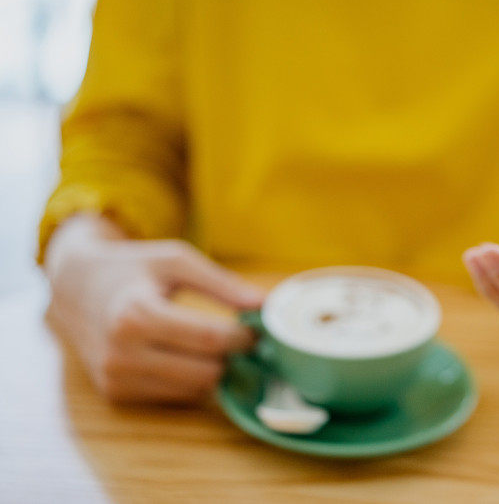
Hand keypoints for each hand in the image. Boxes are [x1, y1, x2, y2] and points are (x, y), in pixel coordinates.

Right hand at [44, 215, 265, 402]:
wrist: (76, 287)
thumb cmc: (134, 268)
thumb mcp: (176, 260)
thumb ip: (222, 283)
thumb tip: (263, 304)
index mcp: (136, 315)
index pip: (210, 340)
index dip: (243, 337)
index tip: (256, 327)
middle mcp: (122, 353)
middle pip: (206, 372)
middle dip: (230, 356)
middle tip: (240, 336)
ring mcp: (116, 378)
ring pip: (194, 390)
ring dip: (213, 370)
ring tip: (214, 344)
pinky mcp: (116, 394)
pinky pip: (174, 397)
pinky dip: (191, 380)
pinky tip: (189, 356)